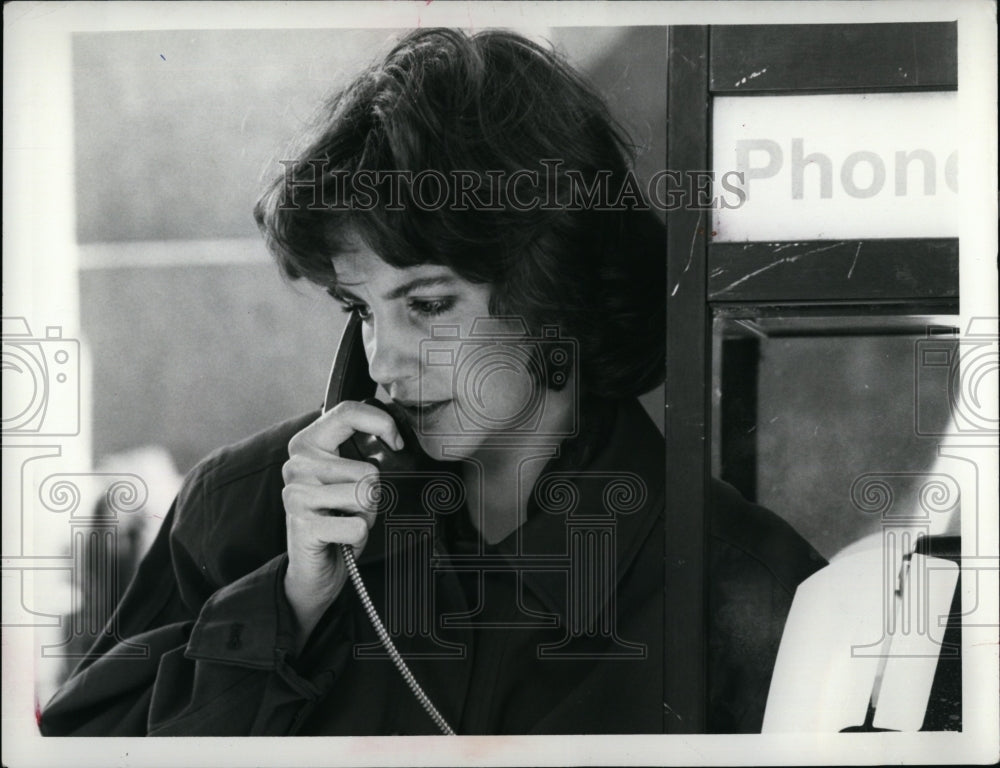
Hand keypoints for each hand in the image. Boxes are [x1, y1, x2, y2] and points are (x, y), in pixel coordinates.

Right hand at [281, 400, 403, 650]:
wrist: (312, 570)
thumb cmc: (336, 519)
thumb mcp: (346, 477)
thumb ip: (359, 452)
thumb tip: (395, 436)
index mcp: (307, 444)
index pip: (346, 412)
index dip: (381, 423)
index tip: (397, 443)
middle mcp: (296, 465)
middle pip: (368, 469)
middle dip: (372, 496)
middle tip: (351, 509)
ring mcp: (296, 495)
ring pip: (365, 496)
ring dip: (366, 516)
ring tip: (345, 521)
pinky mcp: (303, 525)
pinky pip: (358, 525)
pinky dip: (357, 536)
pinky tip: (339, 538)